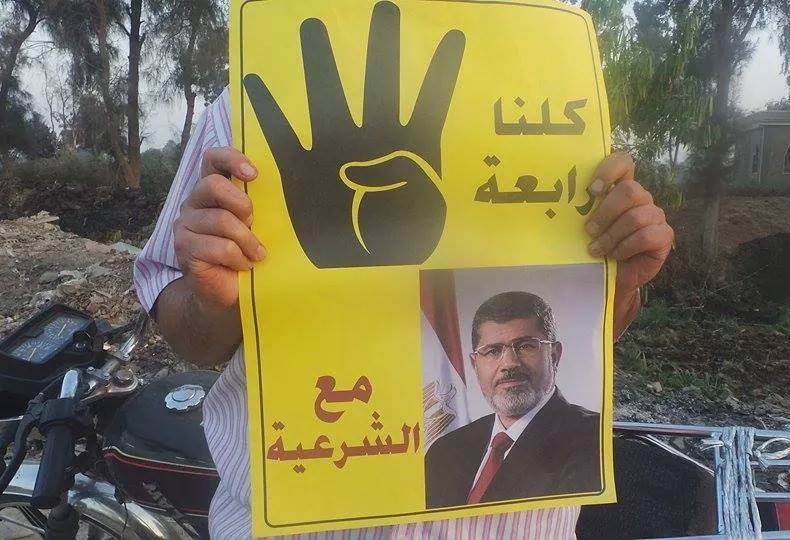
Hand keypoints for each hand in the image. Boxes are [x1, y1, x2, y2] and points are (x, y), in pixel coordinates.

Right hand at [173, 148, 264, 309]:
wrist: (227, 293)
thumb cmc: (246, 253)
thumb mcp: (256, 225)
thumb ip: (259, 204)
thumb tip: (286, 189)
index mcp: (212, 191)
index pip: (213, 160)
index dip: (231, 159)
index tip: (254, 174)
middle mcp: (194, 203)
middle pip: (214, 185)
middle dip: (242, 205)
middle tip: (254, 224)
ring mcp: (186, 225)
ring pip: (221, 220)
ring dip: (247, 240)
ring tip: (255, 254)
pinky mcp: (185, 248)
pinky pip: (219, 247)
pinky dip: (238, 258)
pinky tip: (243, 265)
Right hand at [242, 1, 465, 267]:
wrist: (360, 278)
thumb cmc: (399, 245)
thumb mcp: (421, 211)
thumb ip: (400, 177)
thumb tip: (354, 166)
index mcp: (406, 149)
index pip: (426, 101)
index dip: (439, 70)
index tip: (453, 34)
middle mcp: (368, 142)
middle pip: (374, 84)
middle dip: (379, 47)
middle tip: (384, 9)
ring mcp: (334, 154)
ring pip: (323, 99)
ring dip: (317, 65)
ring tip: (310, 28)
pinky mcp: (301, 174)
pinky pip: (281, 139)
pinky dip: (268, 112)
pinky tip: (255, 83)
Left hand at [584, 152, 673, 335]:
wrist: (614, 276)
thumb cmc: (599, 247)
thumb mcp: (589, 225)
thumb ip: (585, 210)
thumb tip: (563, 202)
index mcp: (623, 188)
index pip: (624, 162)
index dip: (609, 170)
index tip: (591, 191)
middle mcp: (642, 198)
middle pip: (629, 191)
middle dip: (605, 213)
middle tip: (589, 230)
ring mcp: (656, 215)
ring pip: (635, 217)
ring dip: (611, 236)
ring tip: (597, 249)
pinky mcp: (664, 234)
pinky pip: (645, 236)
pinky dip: (625, 247)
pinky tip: (615, 255)